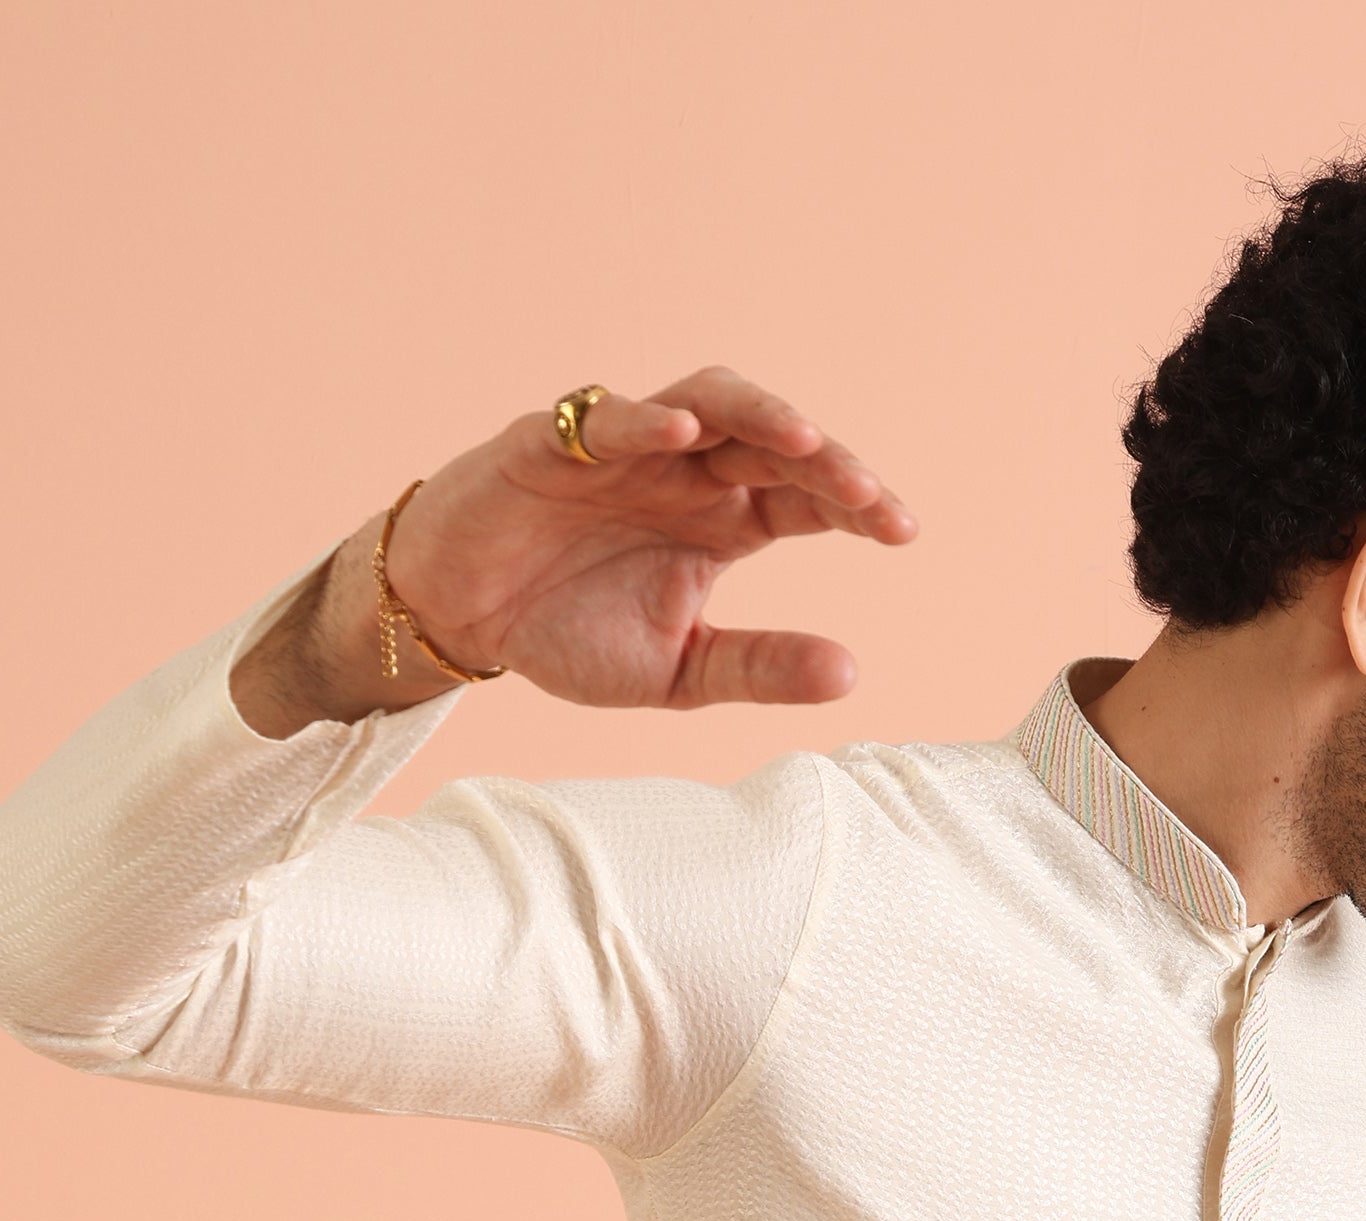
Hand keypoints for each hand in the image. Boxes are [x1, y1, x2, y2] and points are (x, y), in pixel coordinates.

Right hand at [232, 366, 916, 736]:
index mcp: (721, 521)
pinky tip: (683, 432)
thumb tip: (852, 673)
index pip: (803, 496)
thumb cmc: (567, 633)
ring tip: (803, 439)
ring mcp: (622, 450)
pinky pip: (600, 418)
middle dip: (824, 461)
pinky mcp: (551, 445)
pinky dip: (641, 418)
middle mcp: (684, 473)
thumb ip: (760, 667)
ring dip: (757, 414)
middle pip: (771, 441)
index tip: (902, 529)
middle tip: (869, 497)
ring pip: (706, 402)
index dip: (854, 503)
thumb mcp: (677, 673)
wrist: (462, 623)